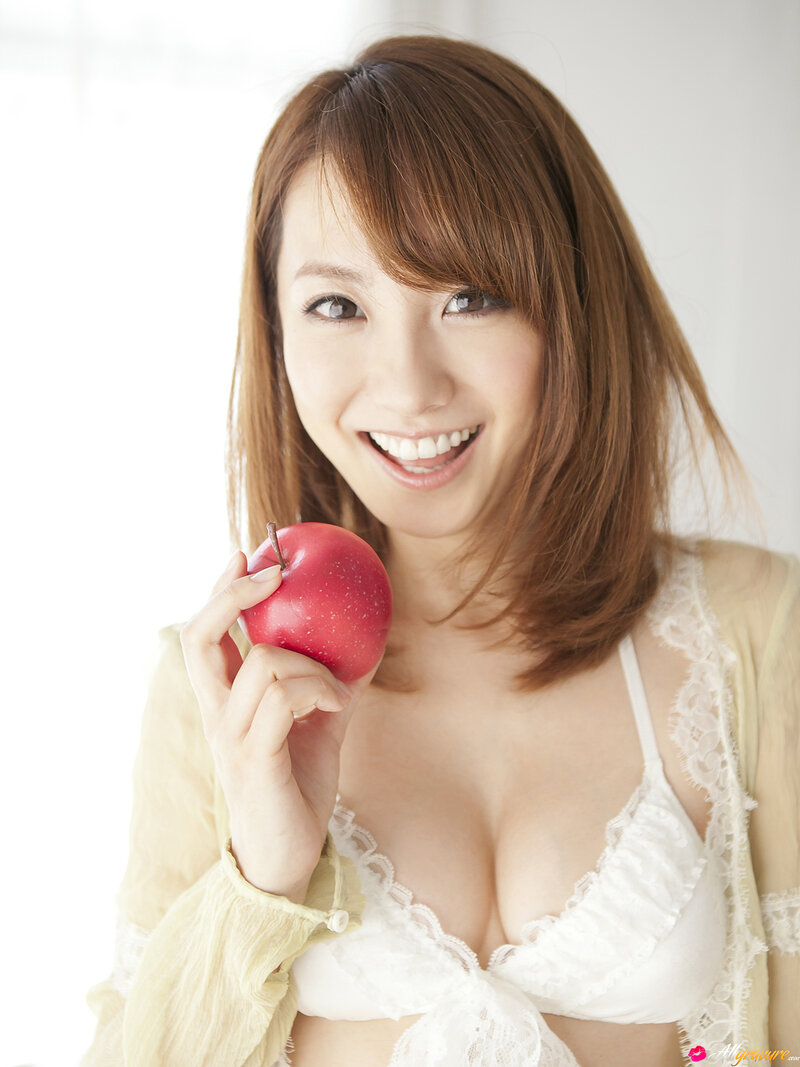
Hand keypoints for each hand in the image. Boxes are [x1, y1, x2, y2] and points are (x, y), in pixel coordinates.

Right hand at [180, 551, 376, 901]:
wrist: (287, 861)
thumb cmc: (298, 790)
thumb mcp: (319, 728)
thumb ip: (328, 688)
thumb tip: (362, 646)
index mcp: (222, 703)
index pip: (202, 635)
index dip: (218, 590)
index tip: (245, 554)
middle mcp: (216, 715)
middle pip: (199, 638)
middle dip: (232, 595)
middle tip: (273, 573)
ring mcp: (230, 739)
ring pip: (261, 665)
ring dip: (311, 665)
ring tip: (333, 691)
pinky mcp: (254, 761)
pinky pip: (282, 702)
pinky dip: (316, 690)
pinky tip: (334, 706)